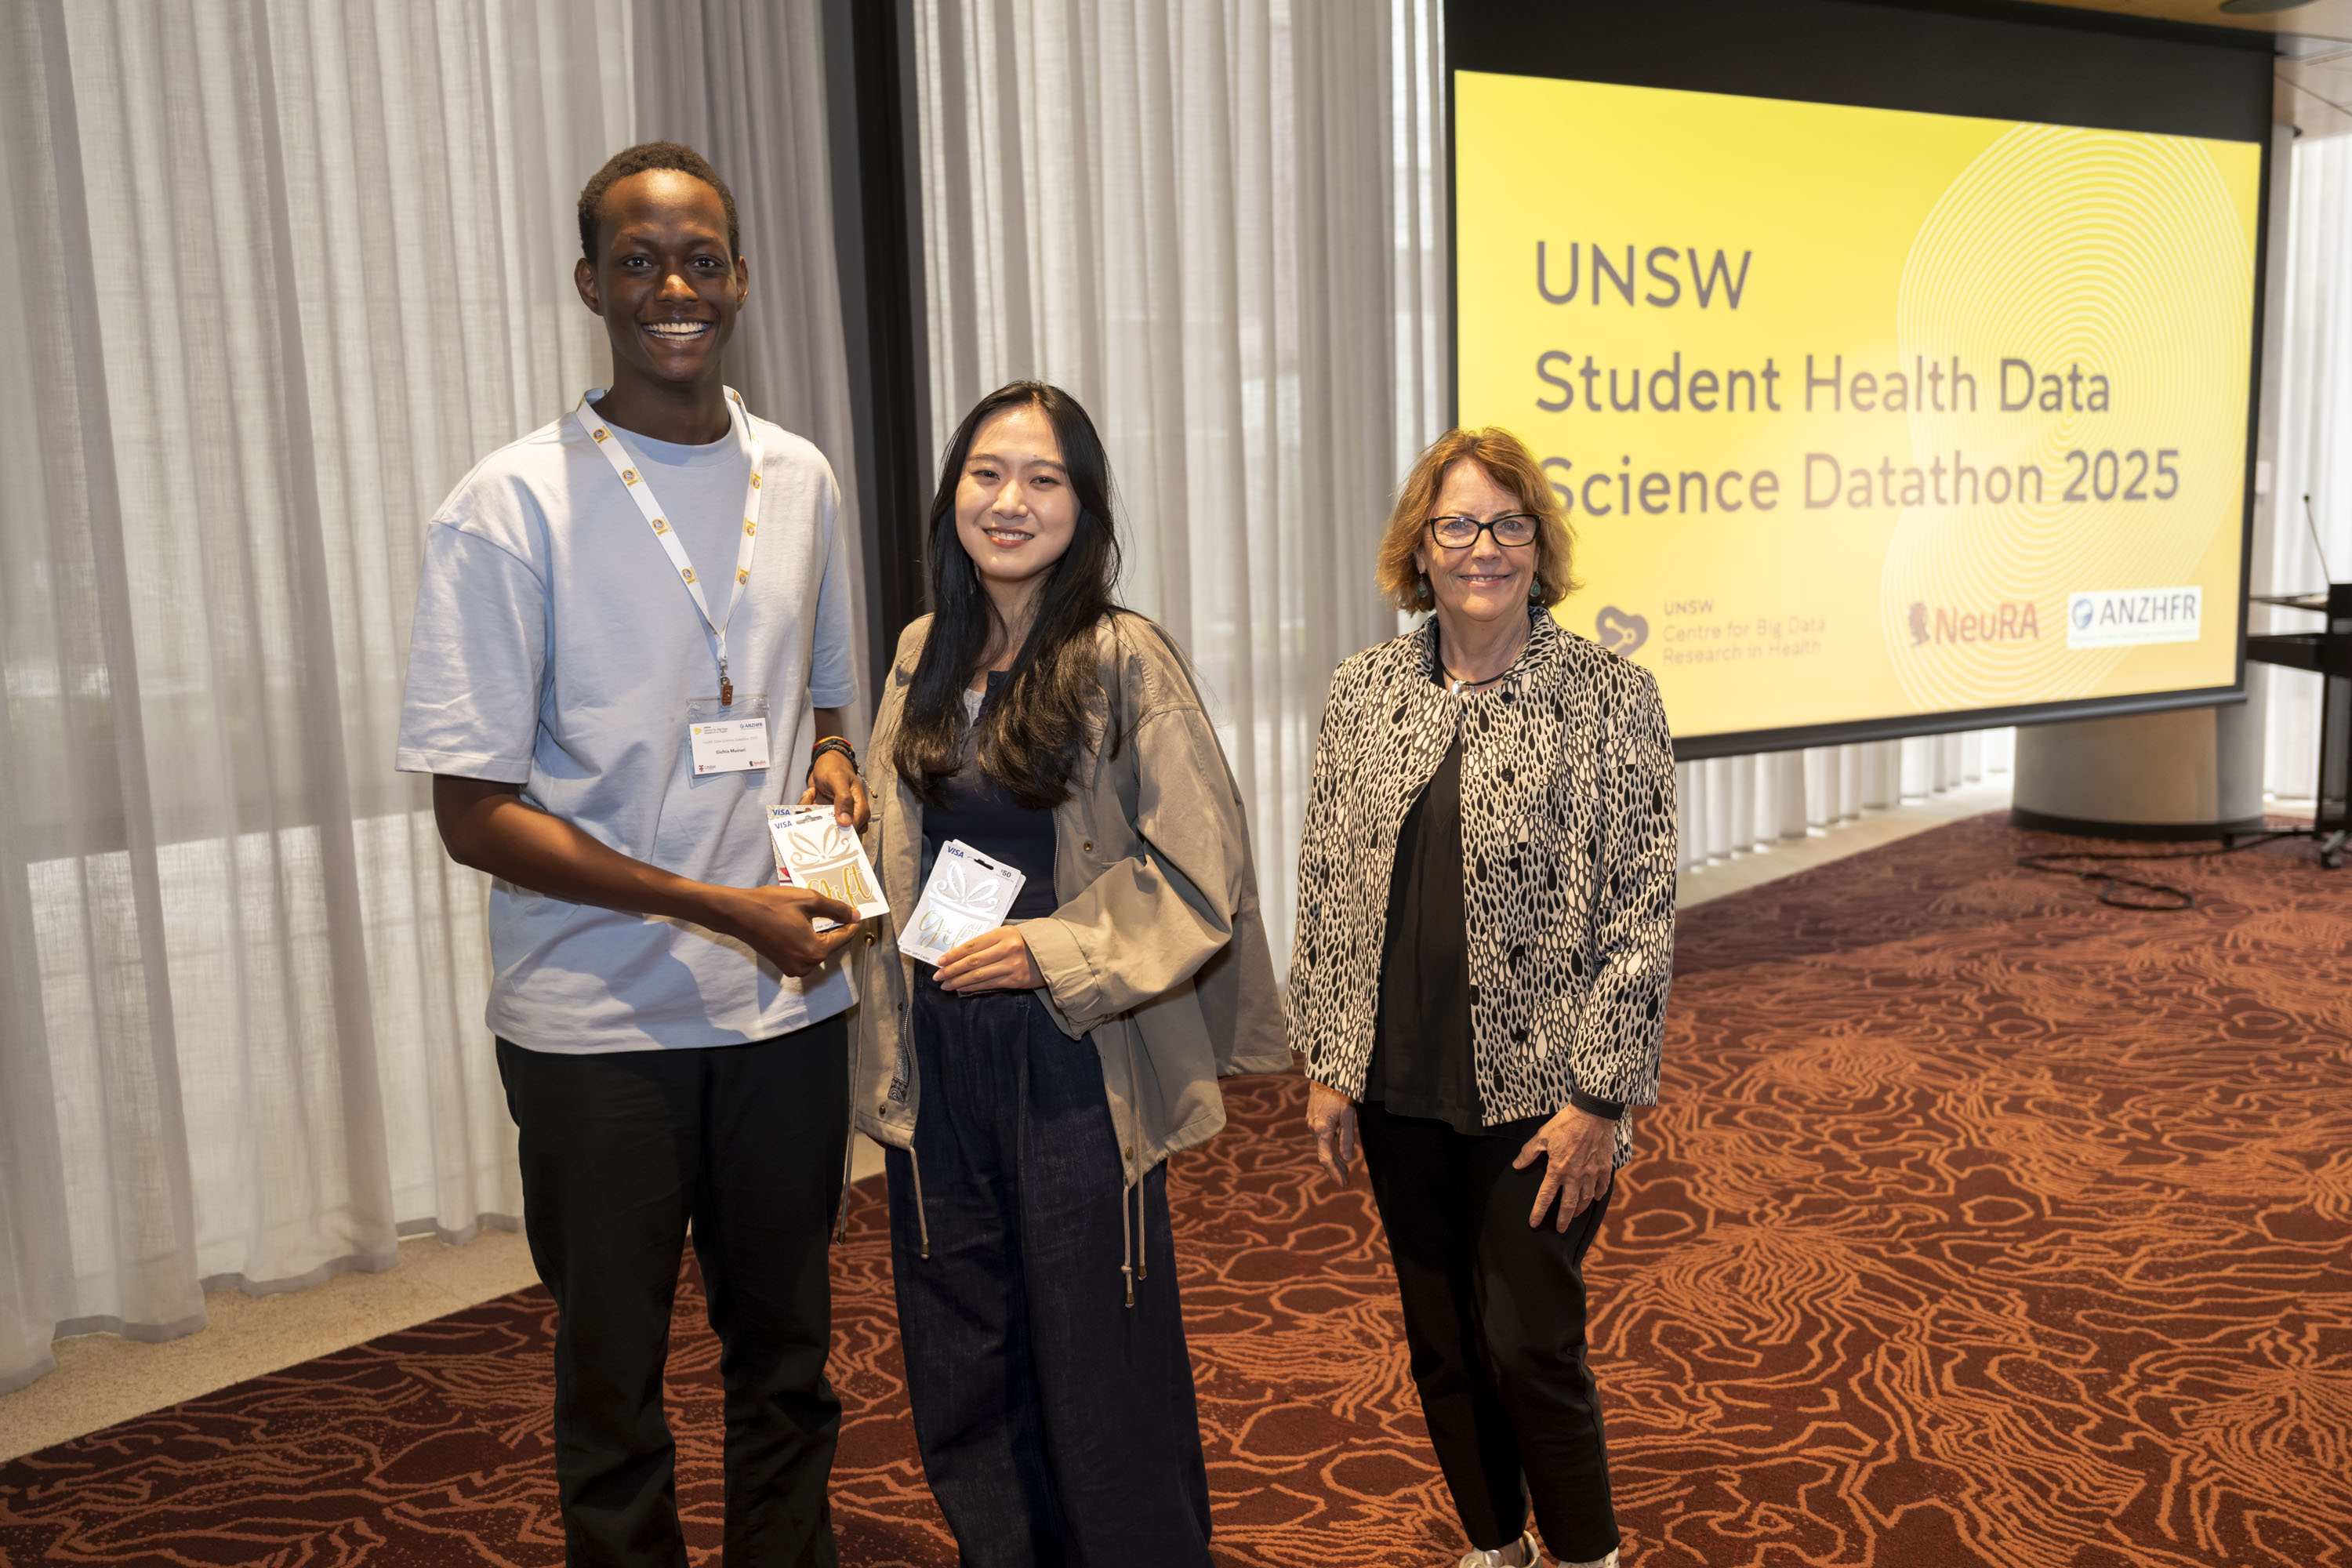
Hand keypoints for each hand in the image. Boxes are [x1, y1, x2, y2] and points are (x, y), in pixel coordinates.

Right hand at [711, 884, 862, 976]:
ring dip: (821, 934)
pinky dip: (808, 940)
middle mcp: (806, 965)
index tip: (856, 913)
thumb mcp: (809, 901)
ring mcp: (793, 968)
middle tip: (838, 910)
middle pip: (830, 945)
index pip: (843, 938)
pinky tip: (803, 925)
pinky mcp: (783, 966)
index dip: (851, 923)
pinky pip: (804, 953)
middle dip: (835, 928)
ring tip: (819, 915)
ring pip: (817, 950)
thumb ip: (836, 909)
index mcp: (815, 951)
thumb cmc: (772, 905)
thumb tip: (855, 916)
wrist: (738, 914)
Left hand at [800, 749, 869, 830]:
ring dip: (810, 813)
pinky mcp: (823, 814)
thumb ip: (844, 800)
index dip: (838, 830)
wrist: (825, 762)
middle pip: (835, 831)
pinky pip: (812, 819)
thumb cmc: (836, 767)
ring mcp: (835, 816)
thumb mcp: (839, 780)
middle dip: (819, 822)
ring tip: (810, 796)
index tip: (824, 821)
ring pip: (820, 826)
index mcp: (859, 809)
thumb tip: (846, 822)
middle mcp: (849, 815)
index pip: (853, 829)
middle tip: (811, 806)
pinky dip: (806, 808)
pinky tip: (809, 794)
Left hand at [934, 926, 1041, 993]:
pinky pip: (989, 984)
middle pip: (972, 962)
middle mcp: (1007, 949)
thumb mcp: (1008, 934)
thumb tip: (961, 953)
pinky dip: (973, 987)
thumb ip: (988, 941)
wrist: (1053, 953)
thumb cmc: (1026, 942)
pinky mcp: (1015, 980)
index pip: (972, 945)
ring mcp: (1011, 966)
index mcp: (1003, 934)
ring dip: (959, 981)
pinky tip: (962, 988)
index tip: (941, 961)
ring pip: (979, 976)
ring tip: (946, 984)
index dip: (954, 954)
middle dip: (952, 970)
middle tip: (938, 975)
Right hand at [1305, 1080, 1358, 1184]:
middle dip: (1335, 1168)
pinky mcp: (1312, 1116)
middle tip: (1346, 1178)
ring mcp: (1311, 1122)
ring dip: (1333, 1156)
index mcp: (1322, 1130)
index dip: (1334, 1173)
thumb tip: (1347, 1158)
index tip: (1343, 1183)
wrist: (1325, 1073)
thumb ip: (1347, 1137)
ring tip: (1345, 1165)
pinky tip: (1338, 1144)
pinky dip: (1329, 1144)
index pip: (1326, 1159)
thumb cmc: (1339, 1092)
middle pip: (1323, 1154)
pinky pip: (1321, 1135)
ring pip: (1322, 1144)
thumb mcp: (1348, 1115)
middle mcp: (1313, 1128)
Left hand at [1513, 1105, 1616, 1230]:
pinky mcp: (1604, 1168)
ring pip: (1586, 1199)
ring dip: (1579, 1209)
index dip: (1538, 1211)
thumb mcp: (1542, 1136)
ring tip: (1574, 1215)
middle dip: (1563, 1220)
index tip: (1534, 1223)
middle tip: (1560, 1230)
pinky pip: (1601, 1188)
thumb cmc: (1565, 1123)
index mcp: (1557, 1169)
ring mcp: (1591, 1173)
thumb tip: (1516, 1165)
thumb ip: (1529, 1153)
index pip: (1545, 1197)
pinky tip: (1594, 1199)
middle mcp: (1575, 1176)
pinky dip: (1597, 1195)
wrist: (1593, 1113)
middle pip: (1568, 1205)